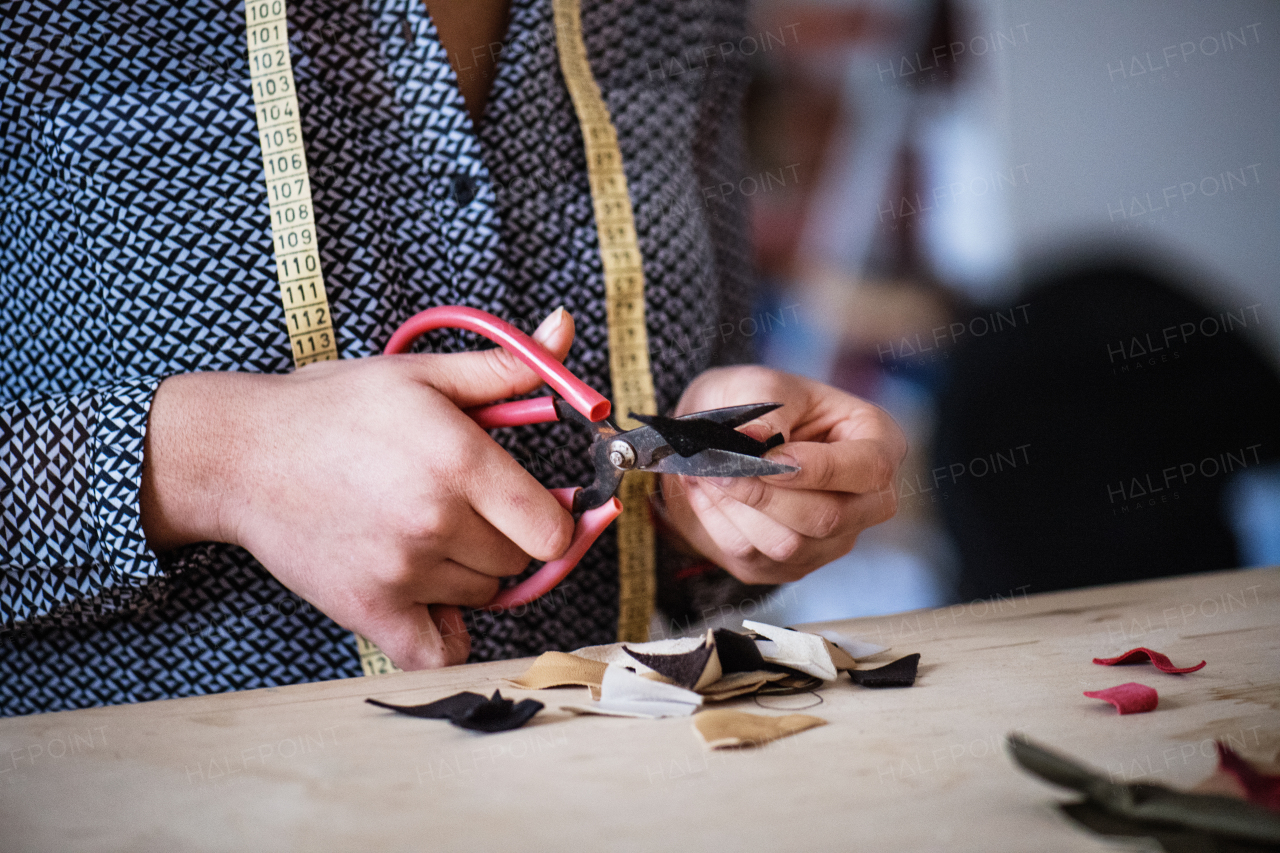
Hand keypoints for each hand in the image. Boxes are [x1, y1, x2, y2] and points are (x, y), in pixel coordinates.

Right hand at [140, 309, 577, 669]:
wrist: (242, 454)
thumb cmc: (334, 409)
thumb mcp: (421, 372)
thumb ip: (505, 366)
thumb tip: (564, 331)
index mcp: (460, 461)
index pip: (553, 531)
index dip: (553, 520)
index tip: (535, 507)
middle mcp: (436, 521)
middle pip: (518, 562)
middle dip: (504, 537)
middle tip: (465, 508)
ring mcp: (402, 571)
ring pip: (481, 596)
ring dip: (468, 573)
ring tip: (425, 532)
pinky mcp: (368, 609)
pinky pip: (437, 652)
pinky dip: (443, 633)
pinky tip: (430, 601)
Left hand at [658, 365, 906, 584]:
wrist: (722, 437)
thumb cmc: (757, 401)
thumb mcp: (761, 385)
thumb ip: (763, 412)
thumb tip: (751, 440)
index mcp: (879, 441)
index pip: (870, 468)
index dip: (818, 468)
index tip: (766, 457)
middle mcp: (867, 500)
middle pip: (829, 518)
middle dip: (765, 495)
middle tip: (718, 466)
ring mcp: (834, 539)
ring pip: (789, 546)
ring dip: (737, 510)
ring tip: (708, 474)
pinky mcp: (794, 564)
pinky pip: (755, 558)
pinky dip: (721, 525)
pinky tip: (708, 494)